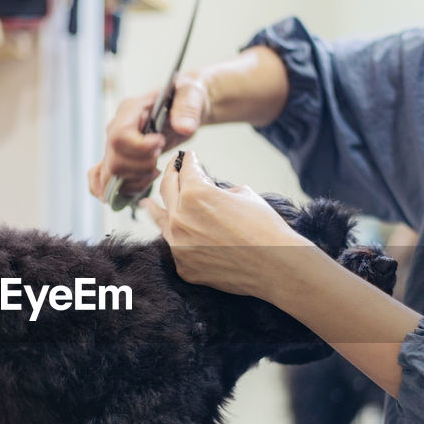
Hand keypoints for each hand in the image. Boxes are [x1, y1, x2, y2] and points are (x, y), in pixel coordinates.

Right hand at [88, 74, 211, 201]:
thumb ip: (188, 108)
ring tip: (156, 169)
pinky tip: (139, 185)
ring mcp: (115, 145)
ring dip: (137, 180)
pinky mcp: (119, 158)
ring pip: (111, 174)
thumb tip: (183, 127)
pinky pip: (104, 179)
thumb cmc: (186, 97)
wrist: (185, 106)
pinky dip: (121, 189)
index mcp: (130, 109)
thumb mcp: (192, 94)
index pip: (119, 136)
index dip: (140, 148)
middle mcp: (116, 127)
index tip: (161, 143)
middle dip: (142, 167)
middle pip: (114, 161)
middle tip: (159, 157)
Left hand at [139, 150, 305, 297]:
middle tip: (172, 170)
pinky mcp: (184, 266)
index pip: (185, 169)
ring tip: (147, 203)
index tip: (188, 157)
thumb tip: (209, 192)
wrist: (276, 266)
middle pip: (166, 190)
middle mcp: (179, 218)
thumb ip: (217, 190)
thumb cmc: (265, 227)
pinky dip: (177, 238)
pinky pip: (175, 247)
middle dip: (171, 176)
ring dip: (156, 208)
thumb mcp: (243, 193)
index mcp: (195, 193)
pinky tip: (176, 234)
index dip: (188, 160)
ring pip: (161, 221)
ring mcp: (179, 245)